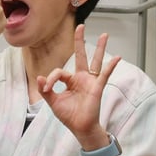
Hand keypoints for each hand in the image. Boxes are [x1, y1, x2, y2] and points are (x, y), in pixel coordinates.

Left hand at [37, 25, 121, 148]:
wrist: (80, 128)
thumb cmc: (69, 116)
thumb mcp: (53, 102)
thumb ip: (46, 90)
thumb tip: (39, 77)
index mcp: (70, 81)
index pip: (59, 72)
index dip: (50, 78)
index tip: (46, 88)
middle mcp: (81, 78)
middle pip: (81, 56)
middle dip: (80, 41)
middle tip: (80, 26)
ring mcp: (90, 81)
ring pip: (95, 61)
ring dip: (100, 48)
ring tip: (104, 35)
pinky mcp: (97, 87)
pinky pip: (104, 74)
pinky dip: (111, 66)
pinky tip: (117, 57)